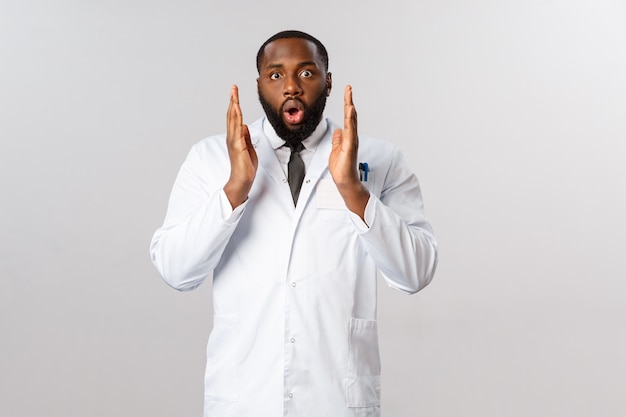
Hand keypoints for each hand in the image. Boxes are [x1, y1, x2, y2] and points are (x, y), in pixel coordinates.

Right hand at [224, 85, 257, 207]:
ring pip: (233, 120)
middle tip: (233, 88)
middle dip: (232, 100)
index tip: (235, 94)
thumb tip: (243, 126)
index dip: (234, 105)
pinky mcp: (237, 146)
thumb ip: (245, 137)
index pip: (234, 118)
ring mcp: (234, 141)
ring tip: (234, 95)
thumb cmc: (245, 167)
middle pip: (231, 115)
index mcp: (235, 137)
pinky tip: (237, 111)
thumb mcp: (248, 148)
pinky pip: (237, 130)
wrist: (242, 180)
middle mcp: (232, 137)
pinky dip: (236, 119)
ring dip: (233, 106)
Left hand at [328, 85, 369, 220]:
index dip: (347, 104)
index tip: (346, 93)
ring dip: (350, 107)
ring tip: (349, 95)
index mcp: (348, 136)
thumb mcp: (335, 149)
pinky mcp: (349, 147)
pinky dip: (350, 121)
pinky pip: (350, 131)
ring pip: (352, 121)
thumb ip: (337, 139)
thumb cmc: (341, 167)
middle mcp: (351, 137)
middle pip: (351, 115)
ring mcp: (352, 141)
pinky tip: (350, 111)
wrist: (344, 181)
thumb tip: (337, 130)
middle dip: (349, 101)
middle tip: (348, 88)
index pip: (348, 117)